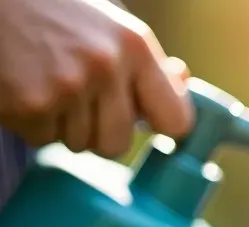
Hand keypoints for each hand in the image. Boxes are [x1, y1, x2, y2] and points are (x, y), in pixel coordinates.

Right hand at [0, 0, 192, 157]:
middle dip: (96, 131)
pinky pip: (42, 139)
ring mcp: (68, 87)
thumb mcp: (105, 22)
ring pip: (79, 144)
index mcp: (133, 46)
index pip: (176, 120)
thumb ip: (142, 60)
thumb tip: (181, 79)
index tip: (148, 124)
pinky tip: (21, 86)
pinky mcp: (32, 104)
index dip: (161, 127)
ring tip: (43, 82)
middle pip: (118, 144)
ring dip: (61, 125)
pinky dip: (30, 122)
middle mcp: (106, 66)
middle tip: (74, 97)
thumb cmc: (46, 8)